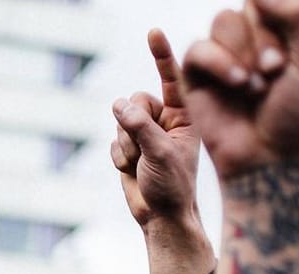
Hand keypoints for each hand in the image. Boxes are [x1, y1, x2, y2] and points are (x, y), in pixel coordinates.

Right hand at [111, 30, 201, 229]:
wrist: (162, 218)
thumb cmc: (173, 187)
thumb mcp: (160, 153)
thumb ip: (140, 125)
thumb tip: (117, 103)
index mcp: (185, 116)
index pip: (172, 79)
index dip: (162, 56)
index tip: (154, 31)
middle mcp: (166, 119)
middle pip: (136, 100)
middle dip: (132, 123)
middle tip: (141, 147)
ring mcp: (147, 133)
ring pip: (121, 120)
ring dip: (125, 144)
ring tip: (140, 164)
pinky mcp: (131, 147)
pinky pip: (113, 139)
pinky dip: (118, 156)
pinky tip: (131, 171)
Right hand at [181, 0, 298, 180]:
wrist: (268, 159)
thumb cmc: (294, 116)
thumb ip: (293, 15)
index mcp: (277, 34)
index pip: (268, 2)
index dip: (276, 24)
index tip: (285, 62)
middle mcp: (247, 41)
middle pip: (245, 8)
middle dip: (262, 41)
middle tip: (273, 75)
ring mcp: (220, 58)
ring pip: (222, 21)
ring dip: (241, 53)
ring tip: (253, 88)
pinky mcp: (194, 77)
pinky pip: (197, 48)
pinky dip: (218, 62)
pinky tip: (236, 84)